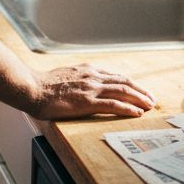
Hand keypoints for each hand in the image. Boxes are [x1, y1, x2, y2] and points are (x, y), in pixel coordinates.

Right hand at [28, 63, 156, 119]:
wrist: (32, 88)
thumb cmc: (43, 85)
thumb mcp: (65, 75)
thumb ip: (78, 78)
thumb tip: (83, 85)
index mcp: (87, 70)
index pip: (115, 76)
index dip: (131, 84)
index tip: (140, 91)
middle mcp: (92, 76)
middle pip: (124, 82)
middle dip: (141, 91)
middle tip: (152, 99)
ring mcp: (90, 89)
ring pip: (123, 91)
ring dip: (139, 99)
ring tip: (150, 106)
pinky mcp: (87, 102)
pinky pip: (113, 104)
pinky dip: (127, 108)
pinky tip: (137, 113)